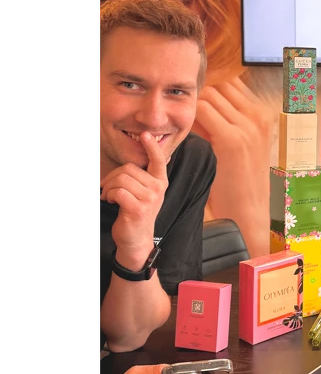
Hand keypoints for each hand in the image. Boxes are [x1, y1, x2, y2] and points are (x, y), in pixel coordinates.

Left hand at [98, 132, 167, 266]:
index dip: (152, 146)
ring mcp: (150, 198)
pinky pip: (118, 191)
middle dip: (112, 177)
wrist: (136, 239)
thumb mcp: (144, 193)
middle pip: (129, 168)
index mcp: (160, 182)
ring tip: (108, 195)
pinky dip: (108, 195)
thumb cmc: (136, 213)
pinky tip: (110, 201)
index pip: (158, 160)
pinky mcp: (138, 208)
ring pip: (121, 179)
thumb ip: (142, 177)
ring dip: (108, 187)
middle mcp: (158, 188)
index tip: (146, 134)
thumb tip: (130, 163)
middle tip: (108, 188)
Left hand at [193, 77, 274, 255]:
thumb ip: (228, 122)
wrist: (248, 208)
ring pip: (209, 95)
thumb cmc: (242, 180)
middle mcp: (258, 117)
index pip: (232, 85)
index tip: (200, 111)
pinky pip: (201, 110)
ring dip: (194, 108)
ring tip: (186, 128)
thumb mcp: (245, 145)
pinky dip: (189, 119)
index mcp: (264, 116)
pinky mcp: (231, 138)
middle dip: (202, 99)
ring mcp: (247, 126)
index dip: (212, 96)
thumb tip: (204, 102)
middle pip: (220, 87)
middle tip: (190, 119)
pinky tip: (185, 135)